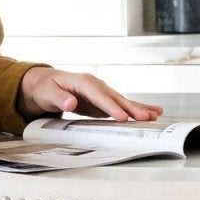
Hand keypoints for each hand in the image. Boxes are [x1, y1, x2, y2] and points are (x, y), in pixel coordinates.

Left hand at [18, 67, 162, 123]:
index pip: (99, 95)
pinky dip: (135, 110)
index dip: (110, 106)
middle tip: (146, 117)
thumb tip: (70, 103)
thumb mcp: (47, 92)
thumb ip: (58, 98)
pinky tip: (150, 113)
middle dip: (131, 108)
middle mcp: (95, 85)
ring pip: (122, 101)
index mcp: (82, 82)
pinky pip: (121, 106)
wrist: (45, 84)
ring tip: (155, 115)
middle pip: (115, 97)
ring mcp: (101, 93)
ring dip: (138, 109)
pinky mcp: (103, 102)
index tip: (121, 117)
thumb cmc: (45, 88)